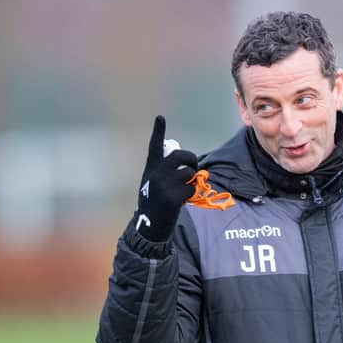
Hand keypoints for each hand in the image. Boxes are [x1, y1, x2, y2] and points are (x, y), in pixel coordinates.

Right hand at [135, 115, 197, 241]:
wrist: (149, 225)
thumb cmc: (154, 202)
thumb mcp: (153, 182)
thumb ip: (165, 171)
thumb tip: (189, 167)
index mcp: (150, 167)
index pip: (155, 145)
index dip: (158, 131)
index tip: (160, 117)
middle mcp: (155, 173)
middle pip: (181, 156)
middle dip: (192, 159)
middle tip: (194, 167)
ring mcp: (164, 184)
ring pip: (188, 173)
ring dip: (191, 180)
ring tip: (182, 189)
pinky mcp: (173, 197)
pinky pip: (191, 188)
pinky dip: (190, 193)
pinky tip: (181, 200)